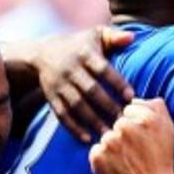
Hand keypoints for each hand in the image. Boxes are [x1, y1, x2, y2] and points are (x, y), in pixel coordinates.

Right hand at [33, 27, 135, 142]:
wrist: (42, 53)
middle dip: (108, 106)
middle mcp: (71, 70)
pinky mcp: (52, 98)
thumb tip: (132, 37)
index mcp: (84, 54)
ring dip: (93, 121)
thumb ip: (114, 36)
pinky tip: (87, 139)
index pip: (103, 69)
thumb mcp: (94, 34)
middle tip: (125, 121)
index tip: (132, 96)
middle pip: (90, 90)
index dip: (117, 82)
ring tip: (109, 135)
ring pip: (77, 105)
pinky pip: (62, 115)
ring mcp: (60, 85)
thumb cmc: (79, 44)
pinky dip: (74, 128)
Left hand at [89, 99, 173, 173]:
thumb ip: (155, 106)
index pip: (129, 110)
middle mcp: (126, 127)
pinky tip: (118, 169)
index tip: (143, 140)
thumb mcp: (168, 128)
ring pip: (106, 137)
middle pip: (117, 123)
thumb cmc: (162, 160)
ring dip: (114, 148)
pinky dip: (103, 160)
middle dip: (124, 136)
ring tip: (128, 162)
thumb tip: (134, 99)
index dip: (136, 125)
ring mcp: (110, 142)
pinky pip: (96, 151)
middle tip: (136, 153)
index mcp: (145, 117)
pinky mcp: (98, 158)